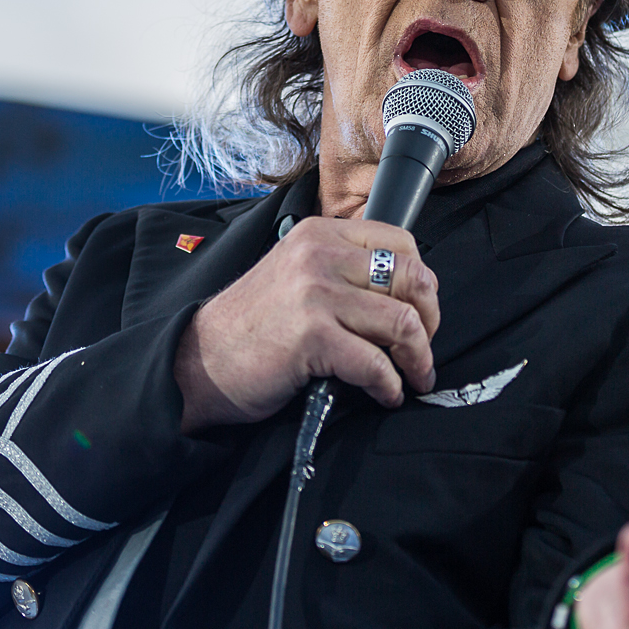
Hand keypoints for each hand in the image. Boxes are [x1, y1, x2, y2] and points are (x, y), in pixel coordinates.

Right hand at [172, 217, 438, 432]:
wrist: (198, 362)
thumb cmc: (252, 327)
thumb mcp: (295, 273)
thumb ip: (341, 269)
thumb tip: (406, 291)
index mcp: (320, 233)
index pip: (401, 242)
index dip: (422, 282)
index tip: (420, 312)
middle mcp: (320, 255)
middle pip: (412, 278)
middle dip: (430, 320)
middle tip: (422, 348)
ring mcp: (315, 294)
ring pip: (402, 322)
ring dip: (417, 358)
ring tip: (414, 377)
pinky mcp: (312, 337)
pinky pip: (376, 363)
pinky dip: (389, 386)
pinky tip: (384, 394)